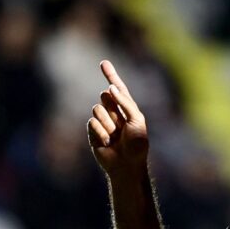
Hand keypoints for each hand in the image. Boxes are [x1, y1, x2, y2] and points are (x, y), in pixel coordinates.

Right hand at [88, 59, 149, 178]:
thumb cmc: (137, 145)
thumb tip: (110, 88)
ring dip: (107, 123)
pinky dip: (101, 132)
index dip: (110, 75)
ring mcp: (102, 122)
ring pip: (97, 109)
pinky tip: (107, 143)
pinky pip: (92, 123)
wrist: (127, 165)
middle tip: (120, 126)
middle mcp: (113, 112)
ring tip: (115, 137)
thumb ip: (126, 103)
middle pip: (104, 97)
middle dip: (112, 109)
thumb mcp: (137, 120)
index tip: (103, 63)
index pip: (118, 88)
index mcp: (126, 108)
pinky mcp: (93, 132)